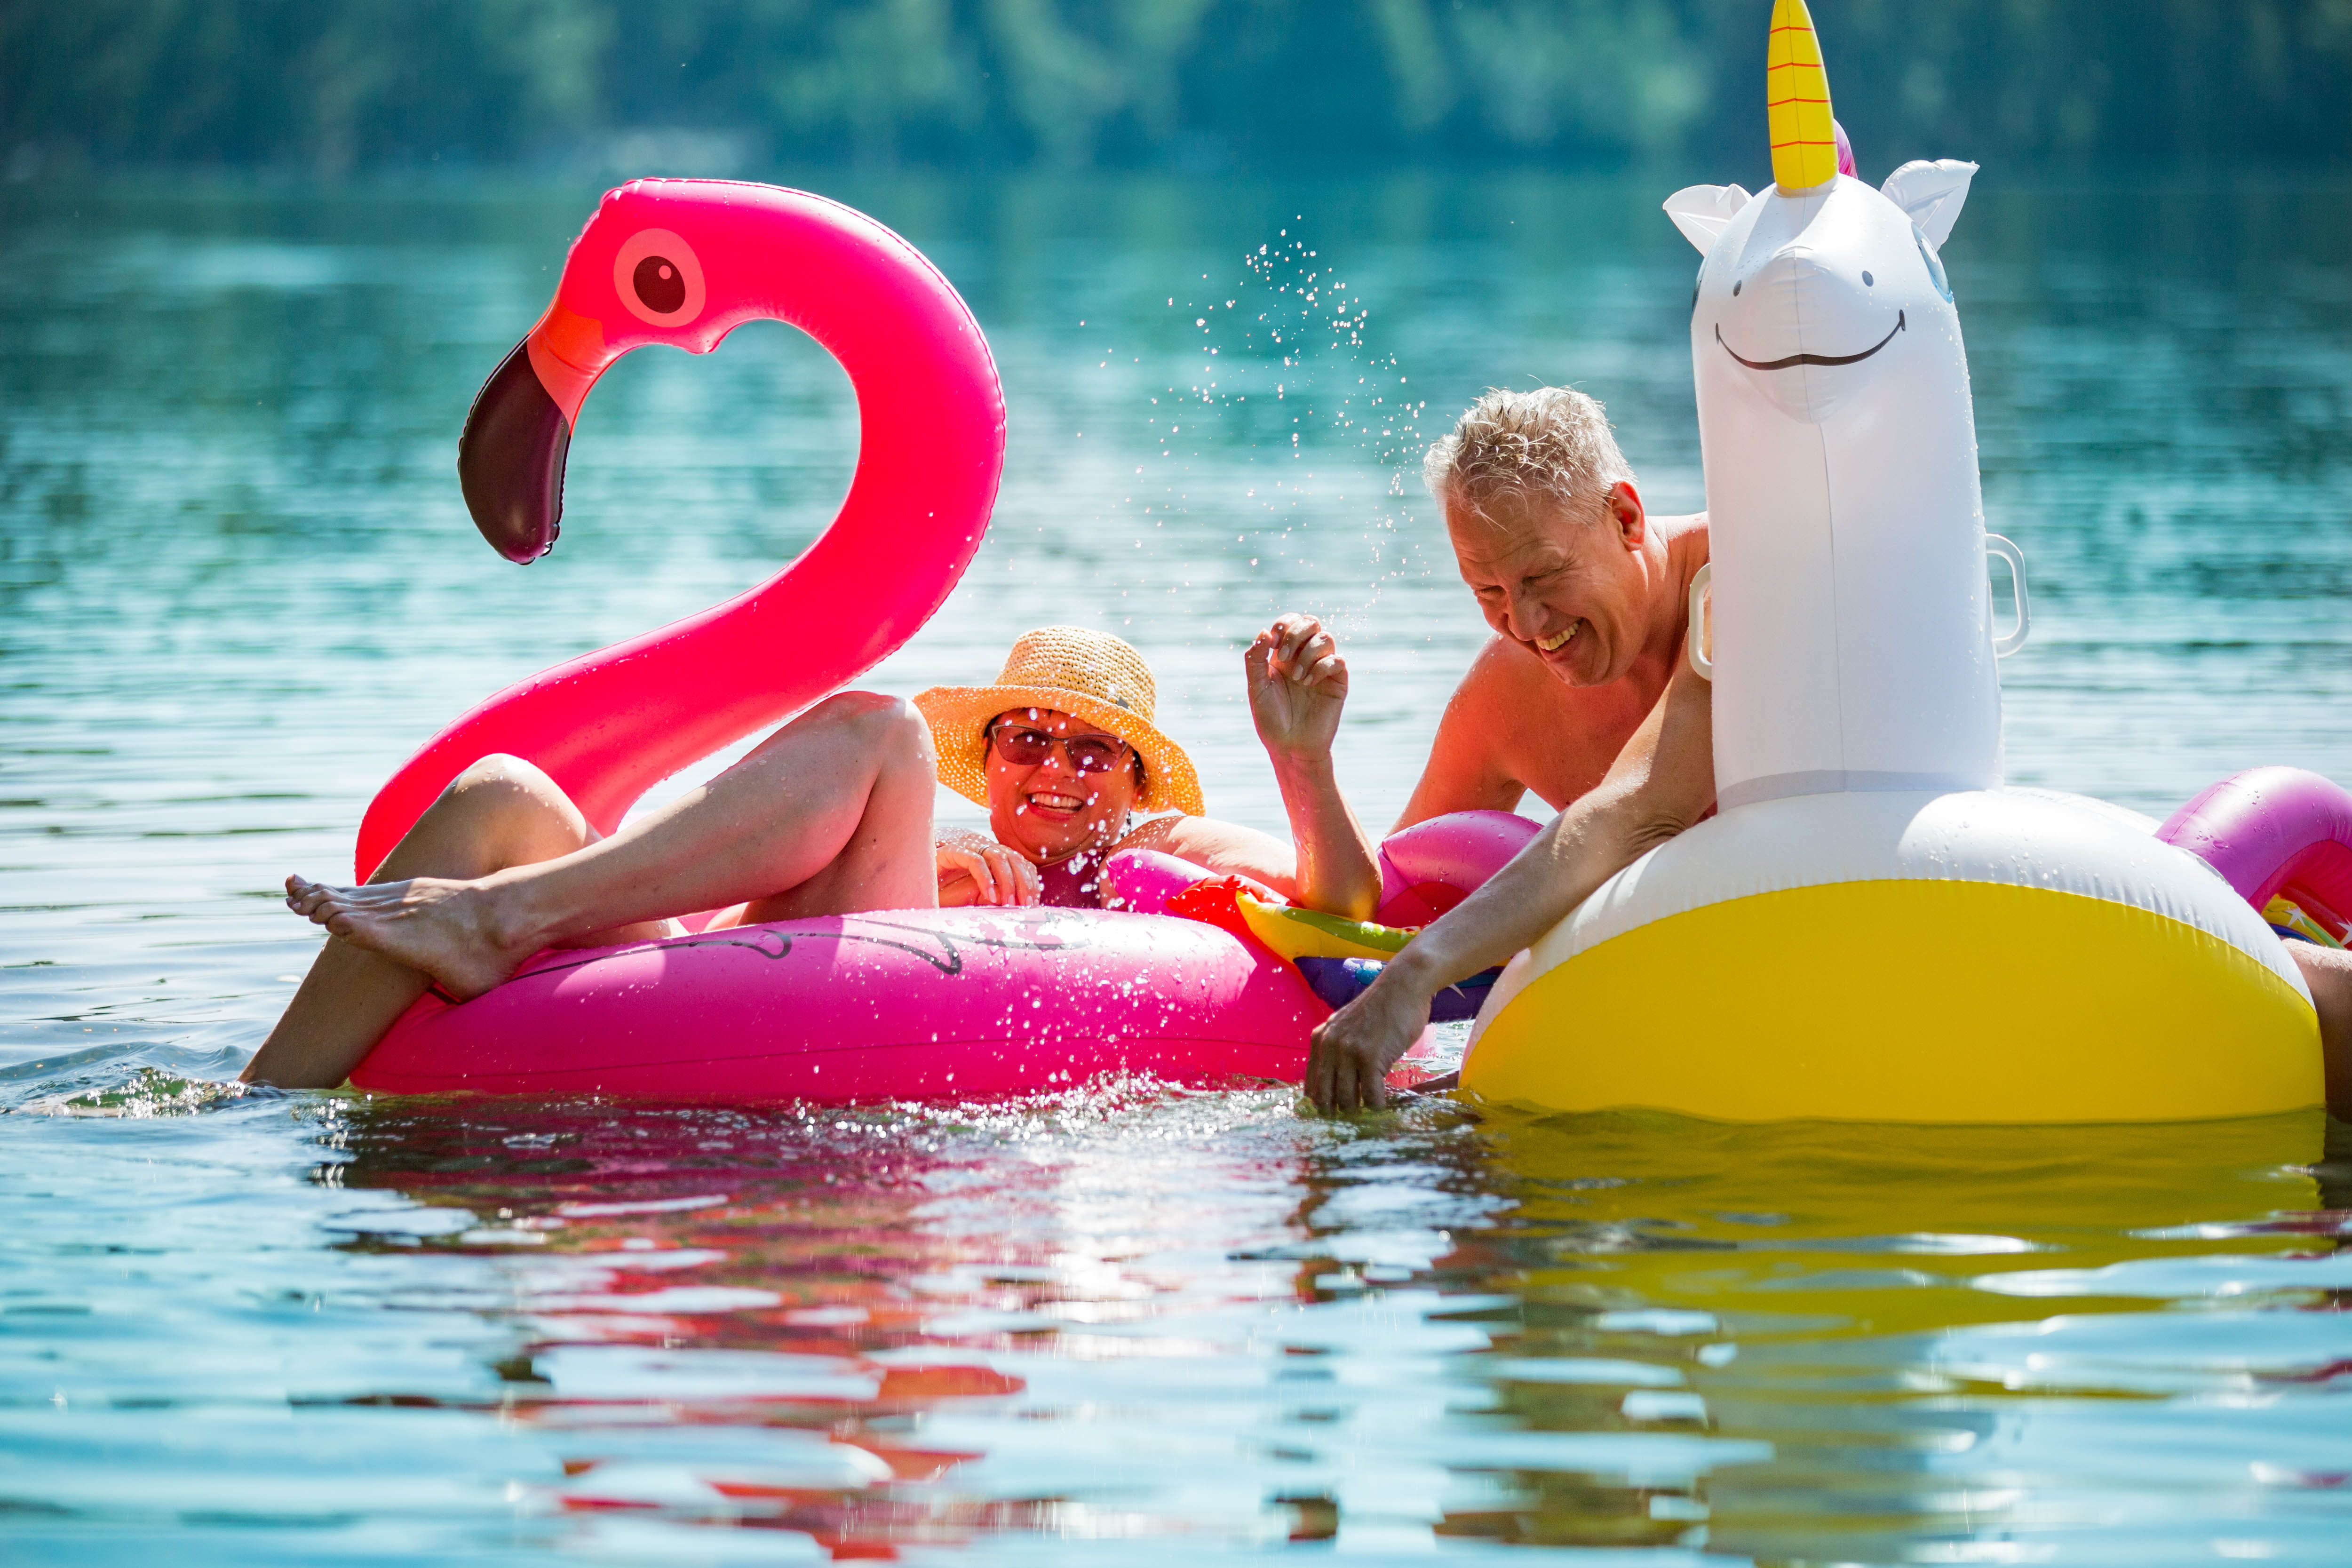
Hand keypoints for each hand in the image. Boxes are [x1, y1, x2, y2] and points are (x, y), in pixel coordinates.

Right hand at [936, 832, 1040, 907]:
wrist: (916, 885)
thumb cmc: (946, 893)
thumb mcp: (977, 898)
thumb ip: (997, 896)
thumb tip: (1021, 903)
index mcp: (992, 857)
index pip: (1020, 863)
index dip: (1031, 881)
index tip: (1033, 903)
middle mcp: (982, 849)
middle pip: (1014, 858)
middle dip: (1024, 882)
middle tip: (1025, 905)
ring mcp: (967, 848)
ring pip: (998, 857)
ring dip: (1008, 881)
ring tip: (1009, 903)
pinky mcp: (951, 852)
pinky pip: (974, 860)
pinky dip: (985, 878)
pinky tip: (990, 896)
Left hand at [1247, 614, 1346, 761]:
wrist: (1290, 747)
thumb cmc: (1271, 720)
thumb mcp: (1256, 688)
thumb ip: (1255, 659)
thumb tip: (1263, 632)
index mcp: (1284, 655)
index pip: (1290, 623)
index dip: (1283, 625)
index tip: (1273, 643)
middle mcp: (1304, 657)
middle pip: (1310, 623)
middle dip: (1296, 633)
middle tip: (1284, 657)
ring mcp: (1322, 668)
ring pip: (1325, 638)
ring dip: (1308, 653)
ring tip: (1298, 678)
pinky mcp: (1337, 682)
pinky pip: (1337, 660)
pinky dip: (1322, 666)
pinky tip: (1309, 683)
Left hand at [1305, 962, 1433, 1111]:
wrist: (1402, 986)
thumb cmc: (1381, 1008)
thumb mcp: (1348, 1026)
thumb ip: (1337, 1048)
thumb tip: (1336, 1082)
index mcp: (1320, 1039)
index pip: (1311, 1083)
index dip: (1319, 1105)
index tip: (1329, 1119)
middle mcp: (1329, 1046)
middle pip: (1326, 1095)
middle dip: (1335, 1115)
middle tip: (1347, 1127)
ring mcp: (1349, 1052)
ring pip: (1347, 1099)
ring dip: (1357, 1113)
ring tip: (1366, 1120)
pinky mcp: (1370, 1057)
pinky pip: (1370, 1095)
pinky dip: (1376, 1107)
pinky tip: (1381, 1110)